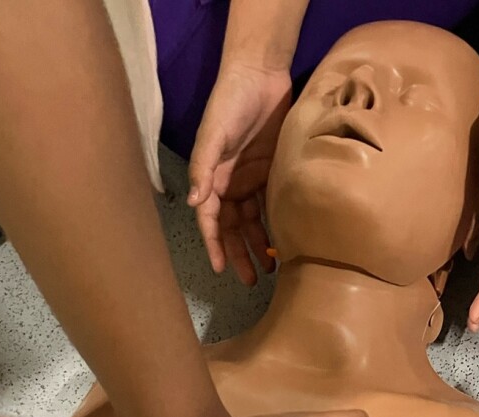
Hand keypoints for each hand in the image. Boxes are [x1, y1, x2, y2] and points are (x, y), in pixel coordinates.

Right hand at [187, 62, 291, 285]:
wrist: (261, 73)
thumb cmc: (231, 101)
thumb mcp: (214, 132)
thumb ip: (204, 166)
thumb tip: (194, 203)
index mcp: (213, 177)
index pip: (211, 220)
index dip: (215, 245)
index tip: (222, 269)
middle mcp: (230, 183)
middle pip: (232, 228)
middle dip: (238, 254)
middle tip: (250, 280)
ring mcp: (251, 179)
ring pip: (252, 221)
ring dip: (257, 245)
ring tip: (270, 269)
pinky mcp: (271, 172)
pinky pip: (271, 205)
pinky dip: (274, 224)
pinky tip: (284, 242)